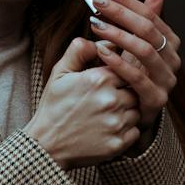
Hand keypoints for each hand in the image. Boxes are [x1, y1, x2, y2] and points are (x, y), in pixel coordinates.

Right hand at [23, 37, 141, 168]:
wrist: (47, 145)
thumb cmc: (54, 106)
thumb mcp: (60, 72)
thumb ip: (79, 50)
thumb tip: (98, 40)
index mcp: (99, 79)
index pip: (125, 68)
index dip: (116, 75)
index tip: (107, 82)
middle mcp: (112, 100)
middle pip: (134, 89)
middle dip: (123, 93)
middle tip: (105, 100)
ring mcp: (116, 123)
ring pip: (137, 110)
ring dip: (127, 111)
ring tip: (106, 114)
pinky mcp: (119, 143)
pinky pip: (135, 131)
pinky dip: (126, 130)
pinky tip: (108, 128)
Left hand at [88, 0, 180, 136]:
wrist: (128, 116)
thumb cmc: (129, 77)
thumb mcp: (134, 46)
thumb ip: (146, 20)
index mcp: (169, 43)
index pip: (150, 14)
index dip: (127, 0)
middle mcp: (172, 60)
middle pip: (148, 29)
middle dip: (120, 13)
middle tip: (97, 3)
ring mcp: (166, 80)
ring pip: (145, 51)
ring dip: (118, 35)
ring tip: (97, 25)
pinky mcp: (156, 100)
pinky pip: (137, 78)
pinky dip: (118, 63)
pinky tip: (101, 52)